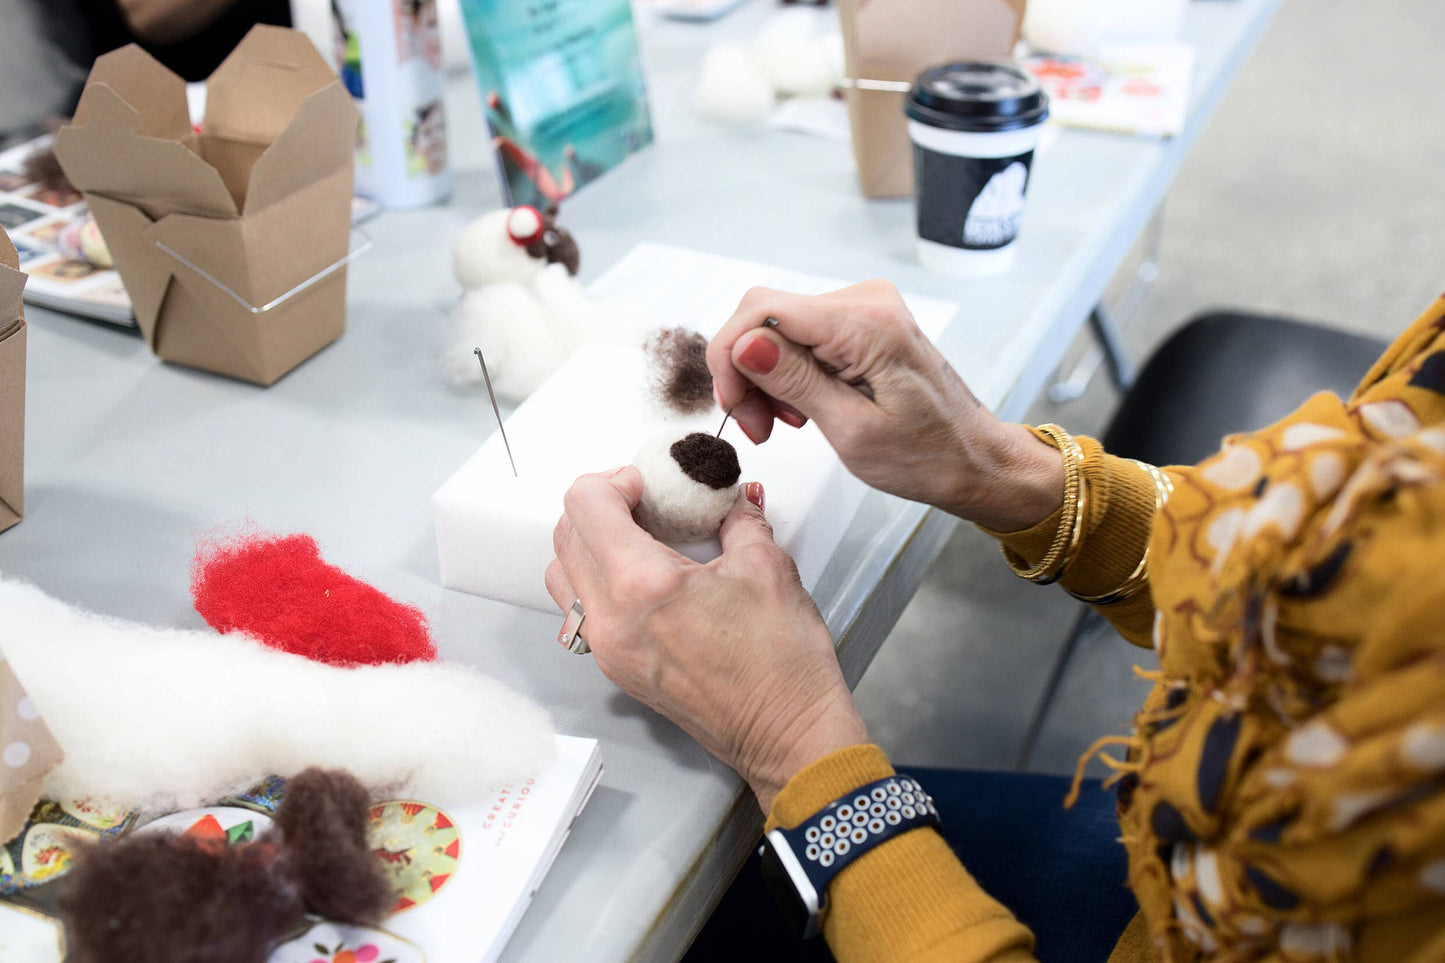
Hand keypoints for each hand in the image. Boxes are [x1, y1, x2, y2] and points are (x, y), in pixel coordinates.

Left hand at [546, 468, 867, 811]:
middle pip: (565, 535)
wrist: (788, 734)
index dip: (613, 479)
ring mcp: (609, 650)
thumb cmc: (783, 666)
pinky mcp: (618, 670)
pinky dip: (598, 582)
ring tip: (638, 538)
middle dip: (599, 506)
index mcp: (642, 585)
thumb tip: (731, 498)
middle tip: (643, 501)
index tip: (645, 482)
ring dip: (589, 544)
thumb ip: (739, 518)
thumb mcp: (768, 566)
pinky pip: (583, 612)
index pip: (584, 504)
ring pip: (562, 576)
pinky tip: (644, 578)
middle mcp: (611, 620)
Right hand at [707, 280, 1062, 531]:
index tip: (734, 405)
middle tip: (758, 427)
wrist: (973, 459)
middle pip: (765, 316)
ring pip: (777, 328)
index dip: (732, 356)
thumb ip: (796, 381)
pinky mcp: (860, 323)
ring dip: (765, 378)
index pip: (763, 310)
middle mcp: (865, 300)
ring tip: (782, 425)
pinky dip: (787, 373)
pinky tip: (801, 409)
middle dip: (746, 371)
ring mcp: (864, 308)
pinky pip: (800, 336)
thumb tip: (745, 343)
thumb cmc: (928, 456)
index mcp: (867, 323)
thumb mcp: (852, 430)